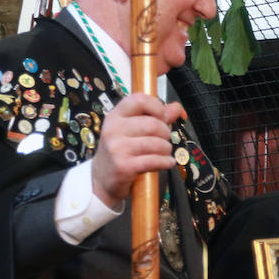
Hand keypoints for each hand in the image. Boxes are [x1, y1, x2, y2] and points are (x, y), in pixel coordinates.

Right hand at [90, 93, 183, 210]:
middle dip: (165, 133)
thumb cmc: (121, 152)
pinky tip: (167, 162)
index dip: (157, 107)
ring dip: (166, 150)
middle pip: (153, 124)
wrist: (102, 179)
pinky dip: (166, 162)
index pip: (139, 100)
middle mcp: (114, 129)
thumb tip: (177, 107)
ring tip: (164, 153)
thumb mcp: (132, 131)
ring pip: (156, 143)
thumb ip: (155, 117)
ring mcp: (117, 148)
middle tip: (164, 140)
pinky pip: (154, 160)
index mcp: (115, 116)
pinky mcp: (124, 166)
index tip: (163, 117)